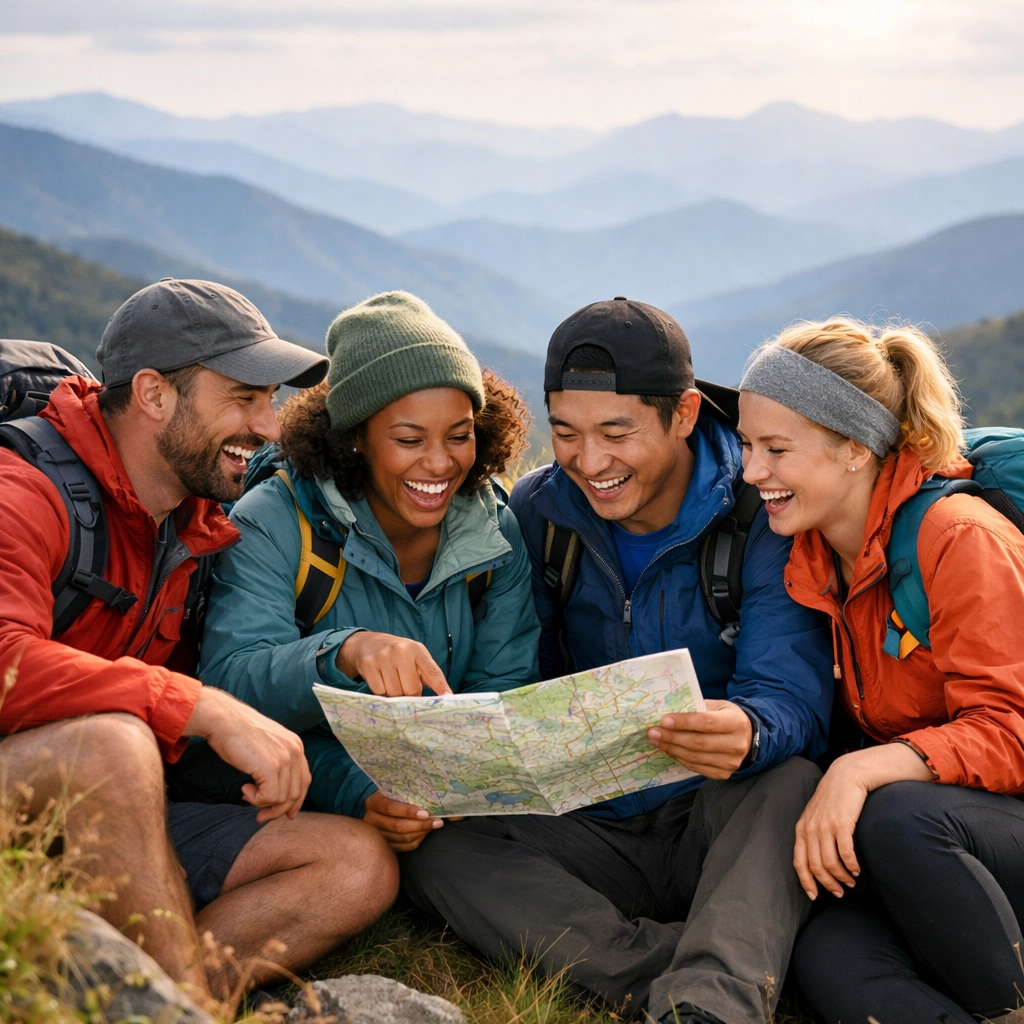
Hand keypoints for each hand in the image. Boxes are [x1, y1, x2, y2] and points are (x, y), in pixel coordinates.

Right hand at [184, 687, 310, 821]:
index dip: (296, 801)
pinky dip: (256, 799)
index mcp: (296, 745)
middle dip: (278, 810)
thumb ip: (277, 763)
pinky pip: (270, 797)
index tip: (285, 813)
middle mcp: (295, 751)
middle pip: (296, 793)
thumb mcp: (266, 746)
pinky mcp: (271, 767)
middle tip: (260, 816)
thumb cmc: (238, 733)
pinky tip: (245, 788)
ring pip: (282, 798)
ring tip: (247, 792)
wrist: (224, 720)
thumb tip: (276, 793)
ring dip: (263, 803)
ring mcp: (285, 758)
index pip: (304, 781)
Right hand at [337, 632, 451, 696]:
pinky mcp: (369, 665)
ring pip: (395, 693)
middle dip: (410, 695)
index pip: (432, 671)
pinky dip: (381, 692)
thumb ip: (427, 673)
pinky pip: (380, 691)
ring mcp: (384, 657)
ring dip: (395, 695)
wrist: (368, 643)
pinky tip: (381, 682)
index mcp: (417, 649)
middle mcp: (401, 651)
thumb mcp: (414, 656)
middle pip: (412, 689)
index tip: (448, 698)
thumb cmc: (397, 654)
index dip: (441, 686)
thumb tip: (442, 696)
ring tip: (392, 683)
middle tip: (405, 689)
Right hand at [362, 791, 444, 851]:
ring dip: (420, 833)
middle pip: (397, 826)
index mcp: (373, 802)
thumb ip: (411, 792)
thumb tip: (439, 798)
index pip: (391, 808)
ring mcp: (376, 835)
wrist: (374, 807)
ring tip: (434, 826)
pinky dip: (416, 841)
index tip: (426, 813)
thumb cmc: (389, 795)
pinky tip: (425, 834)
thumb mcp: (394, 789)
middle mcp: (371, 820)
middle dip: (420, 825)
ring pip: (401, 838)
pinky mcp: (383, 845)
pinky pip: (402, 847)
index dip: (408, 811)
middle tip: (437, 822)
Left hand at [647, 699, 752, 778]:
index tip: (664, 720)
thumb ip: (697, 708)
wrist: (749, 738)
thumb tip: (669, 713)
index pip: (706, 723)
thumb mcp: (717, 706)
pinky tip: (669, 750)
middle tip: (652, 732)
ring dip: (672, 749)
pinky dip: (680, 759)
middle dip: (672, 737)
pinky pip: (697, 768)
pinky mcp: (724, 774)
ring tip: (655, 741)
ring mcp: (731, 763)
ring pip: (695, 757)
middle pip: (698, 743)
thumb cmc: (727, 717)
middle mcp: (736, 744)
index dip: (684, 722)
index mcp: (735, 722)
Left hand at [794, 744, 934, 899]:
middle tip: (839, 892)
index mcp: (802, 828)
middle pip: (816, 866)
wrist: (848, 774)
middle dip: (828, 884)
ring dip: (842, 877)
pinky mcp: (842, 823)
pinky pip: (845, 853)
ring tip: (851, 881)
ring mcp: (825, 826)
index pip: (799, 862)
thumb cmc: (834, 798)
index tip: (815, 896)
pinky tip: (857, 869)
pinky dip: (851, 866)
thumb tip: (819, 860)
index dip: (806, 881)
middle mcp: (810, 828)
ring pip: (830, 863)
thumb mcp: (817, 815)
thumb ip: (814, 834)